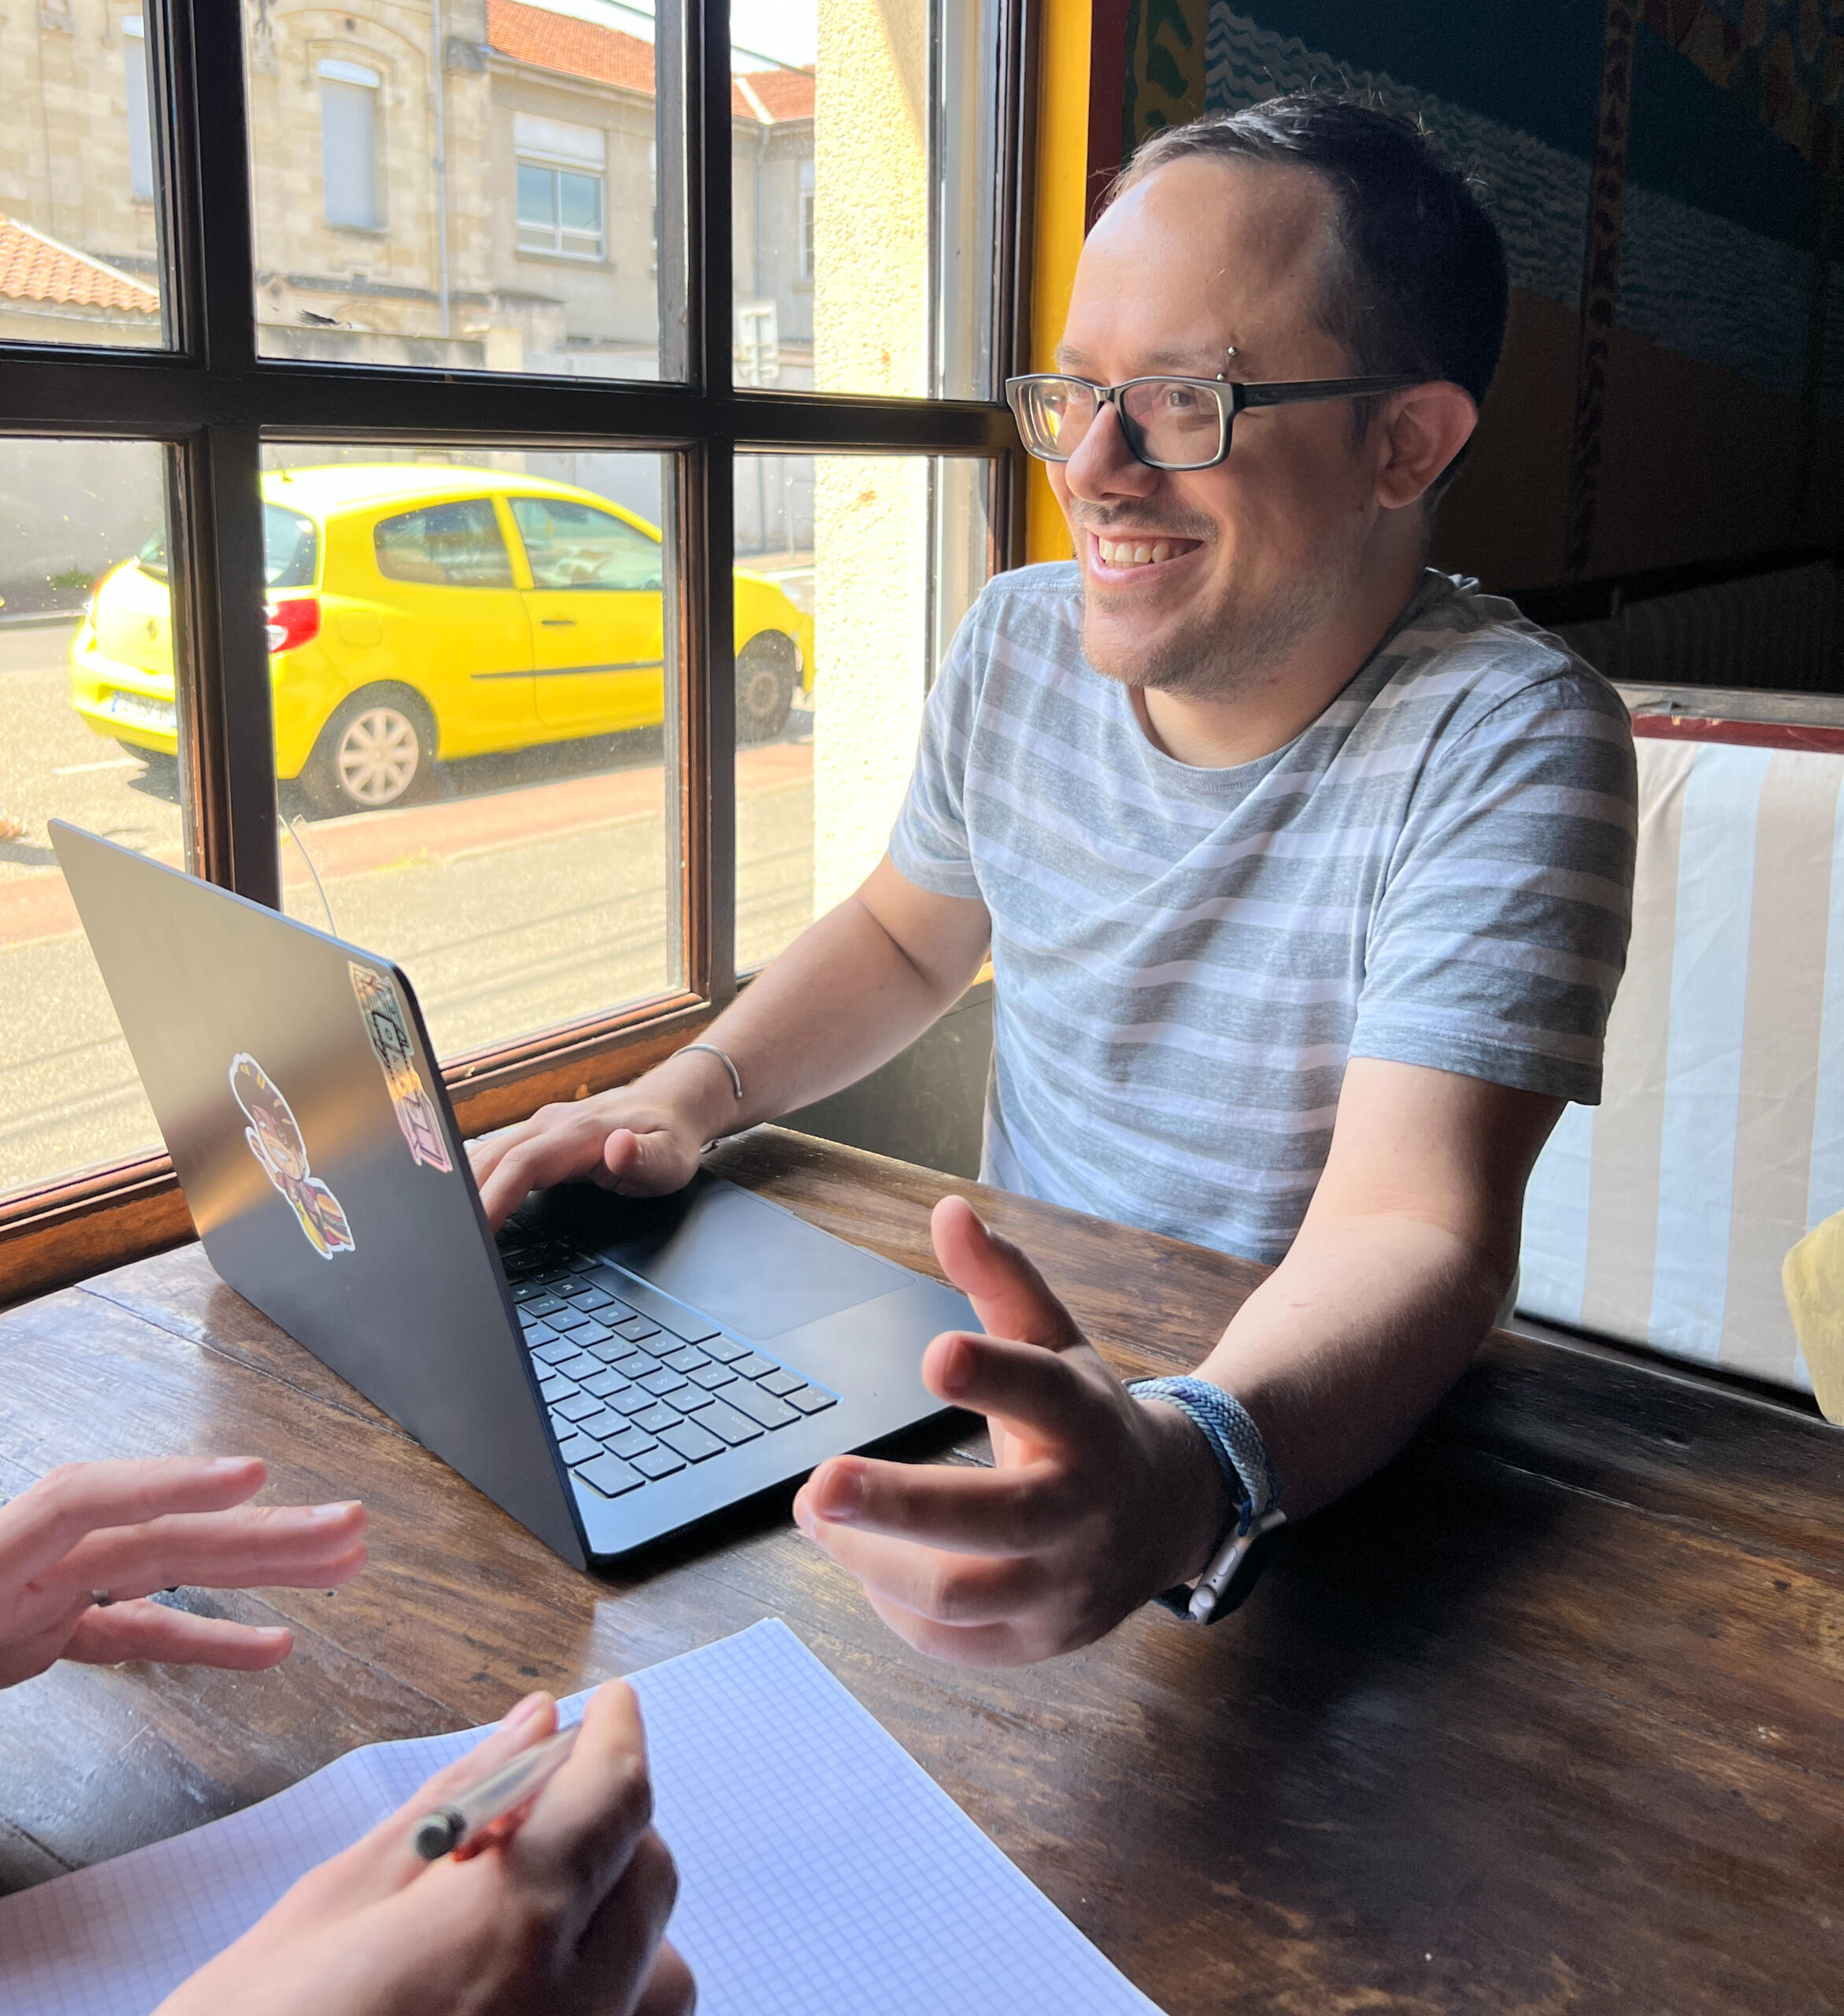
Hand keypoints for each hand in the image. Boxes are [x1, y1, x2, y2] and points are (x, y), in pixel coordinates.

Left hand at [0, 1457, 366, 1687]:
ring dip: (262, 1565)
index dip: (170, 1487)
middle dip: (260, 1531)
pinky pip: (147, 1629)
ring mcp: (53, 1592)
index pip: (84, 1501)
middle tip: (342, 1525)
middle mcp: (34, 1563)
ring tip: (338, 1560)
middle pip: (163, 1536)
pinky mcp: (60, 1629)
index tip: (251, 1479)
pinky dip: (210, 1635)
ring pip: (174, 1572)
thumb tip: (52, 1606)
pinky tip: (272, 1641)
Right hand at [155, 1683, 692, 2015]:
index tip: (611, 1706)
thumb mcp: (323, 1912)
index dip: (618, 1737)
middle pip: (649, 1877)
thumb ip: (449, 1811)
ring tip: (533, 1914)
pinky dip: (610, 1999)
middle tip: (544, 1807)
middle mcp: (570, 2005)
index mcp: (510, 1928)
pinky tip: (530, 1992)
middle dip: (612, 1822)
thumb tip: (533, 1724)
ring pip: (665, 1976)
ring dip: (622, 1924)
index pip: (614, 1796)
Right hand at [469, 1058, 725, 1231]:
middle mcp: (549, 1125)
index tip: (475, 1232)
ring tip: (442, 1231)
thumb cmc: (671, 1138)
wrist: (672, 1106)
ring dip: (460, 1190)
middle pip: (490, 1161)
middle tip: (447, 1245)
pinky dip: (473, 1181)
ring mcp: (538, 1129)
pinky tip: (459, 1208)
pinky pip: (494, 1158)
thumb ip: (644, 1157)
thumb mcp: (671, 1157)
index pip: (520, 1166)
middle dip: (463, 1200)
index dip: (493, 1198)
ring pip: (485, 1156)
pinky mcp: (535, 1138)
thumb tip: (618, 1148)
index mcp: (576, 1133)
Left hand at [791, 1196, 1229, 1663]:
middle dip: (899, 1507)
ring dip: (872, 1558)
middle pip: (994, 1519)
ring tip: (815, 1513)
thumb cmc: (1087, 1420)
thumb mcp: (1055, 1340)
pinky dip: (895, 1607)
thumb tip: (948, 1212)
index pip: (1042, 1394)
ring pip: (963, 1593)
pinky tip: (865, 1561)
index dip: (991, 1375)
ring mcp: (1066, 1585)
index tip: (933, 1354)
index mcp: (1086, 1421)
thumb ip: (1001, 1278)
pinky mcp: (1041, 1640)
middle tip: (817, 1484)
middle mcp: (1084, 1509)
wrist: (1171, 1515)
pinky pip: (955, 1640)